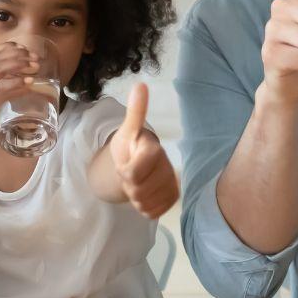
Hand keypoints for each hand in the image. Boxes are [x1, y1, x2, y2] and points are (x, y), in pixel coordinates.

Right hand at [0, 40, 40, 146]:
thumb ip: (6, 89)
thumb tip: (27, 83)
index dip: (10, 47)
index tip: (25, 49)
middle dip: (19, 55)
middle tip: (36, 58)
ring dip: (20, 64)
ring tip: (35, 67)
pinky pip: (2, 87)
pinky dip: (17, 82)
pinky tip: (29, 82)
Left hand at [105, 83, 178, 219]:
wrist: (139, 163)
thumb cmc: (131, 146)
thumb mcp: (127, 130)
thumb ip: (135, 111)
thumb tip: (140, 85)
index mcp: (154, 149)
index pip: (131, 173)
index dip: (123, 171)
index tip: (125, 162)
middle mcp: (168, 167)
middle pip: (137, 191)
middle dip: (128, 185)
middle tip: (129, 174)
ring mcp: (172, 185)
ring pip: (144, 203)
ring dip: (135, 196)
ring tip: (137, 182)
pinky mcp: (173, 199)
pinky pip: (151, 212)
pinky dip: (143, 206)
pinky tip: (145, 193)